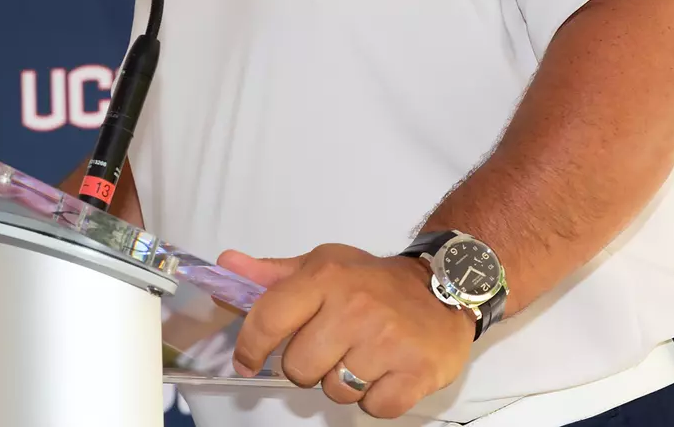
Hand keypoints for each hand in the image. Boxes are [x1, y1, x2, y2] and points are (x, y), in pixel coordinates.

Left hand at [219, 243, 472, 418]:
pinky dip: (377, 398)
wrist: (447, 286)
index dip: (250, 346)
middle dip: (308, 365)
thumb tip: (226, 266)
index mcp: (326, 277)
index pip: (268, 320)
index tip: (248, 359)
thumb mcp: (323, 265)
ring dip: (344, 382)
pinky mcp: (417, 371)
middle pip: (299, 368)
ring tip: (363, 356)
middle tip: (331, 347)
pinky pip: (374, 408)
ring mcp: (387, 341)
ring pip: (334, 391)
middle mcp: (355, 307)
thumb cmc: (375, 281)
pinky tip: (386, 372)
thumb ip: (272, 274)